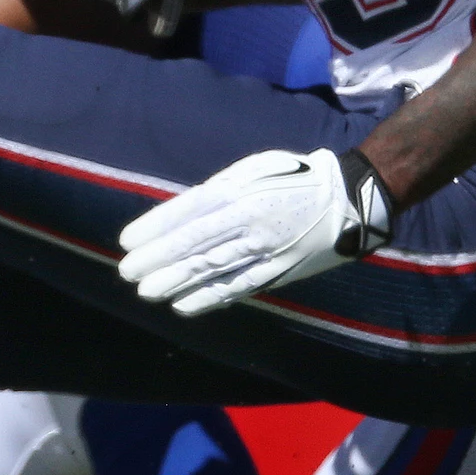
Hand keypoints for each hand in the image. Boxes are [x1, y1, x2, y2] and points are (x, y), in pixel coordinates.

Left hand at [118, 147, 394, 315]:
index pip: (190, 212)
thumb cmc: (294, 177)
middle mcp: (250, 222)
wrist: (348, 200)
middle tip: (127, 272)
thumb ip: (220, 190)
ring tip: (147, 291)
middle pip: (195, 244)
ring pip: (212, 269)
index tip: (127, 241)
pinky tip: (183, 305)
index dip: (156, 228)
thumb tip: (185, 212)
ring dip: (176, 282)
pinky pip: (238, 287)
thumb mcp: (254, 169)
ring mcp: (264, 250)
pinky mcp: (276, 271)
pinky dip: (209, 297)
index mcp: (242, 191)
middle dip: (158, 260)